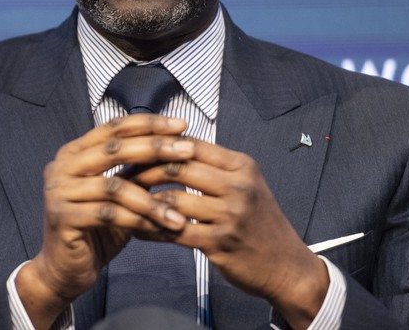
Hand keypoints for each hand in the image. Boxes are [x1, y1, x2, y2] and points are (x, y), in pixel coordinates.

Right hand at [15, 114, 193, 328]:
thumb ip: (138, 170)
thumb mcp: (121, 193)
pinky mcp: (63, 218)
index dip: (149, 124)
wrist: (64, 270)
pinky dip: (139, 221)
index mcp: (75, 152)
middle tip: (188, 151)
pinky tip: (161, 228)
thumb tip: (177, 145)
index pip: (115, 128)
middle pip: (115, 149)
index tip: (182, 124)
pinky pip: (109, 215)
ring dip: (151, 201)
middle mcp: (62, 166)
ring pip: (114, 187)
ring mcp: (59, 191)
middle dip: (156, 148)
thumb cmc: (97, 229)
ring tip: (180, 213)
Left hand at [134, 141, 329, 328]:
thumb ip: (215, 167)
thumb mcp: (246, 184)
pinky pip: (174, 231)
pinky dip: (151, 229)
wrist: (286, 265)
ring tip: (125, 201)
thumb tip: (173, 146)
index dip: (160, 145)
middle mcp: (238, 186)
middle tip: (122, 174)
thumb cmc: (259, 222)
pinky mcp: (220, 243)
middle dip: (145, 169)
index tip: (136, 150)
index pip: (191, 144)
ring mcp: (229, 215)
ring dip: (144, 201)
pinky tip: (138, 229)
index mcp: (241, 166)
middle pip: (178, 166)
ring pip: (173, 199)